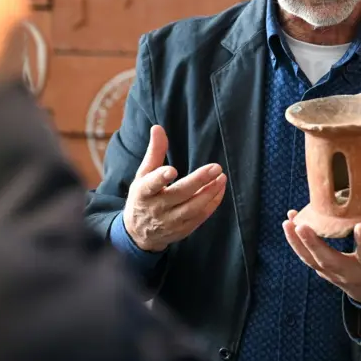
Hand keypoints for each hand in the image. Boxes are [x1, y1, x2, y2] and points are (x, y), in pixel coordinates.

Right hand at [123, 125, 226, 251]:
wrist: (138, 233)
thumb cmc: (143, 197)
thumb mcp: (143, 175)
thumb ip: (154, 152)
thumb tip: (158, 128)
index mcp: (143, 193)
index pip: (151, 185)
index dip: (160, 178)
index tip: (172, 170)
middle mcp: (157, 208)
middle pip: (179, 195)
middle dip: (198, 181)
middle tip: (216, 167)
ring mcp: (170, 222)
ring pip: (192, 208)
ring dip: (209, 193)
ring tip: (221, 177)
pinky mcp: (182, 230)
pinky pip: (200, 217)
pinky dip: (212, 203)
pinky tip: (219, 189)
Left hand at [283, 197, 360, 304]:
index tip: (360, 226)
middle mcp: (349, 271)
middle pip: (329, 260)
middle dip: (315, 244)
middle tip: (303, 226)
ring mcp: (332, 273)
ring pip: (311, 260)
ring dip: (297, 242)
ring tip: (289, 221)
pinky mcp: (321, 269)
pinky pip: (306, 257)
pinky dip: (295, 242)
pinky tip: (289, 222)